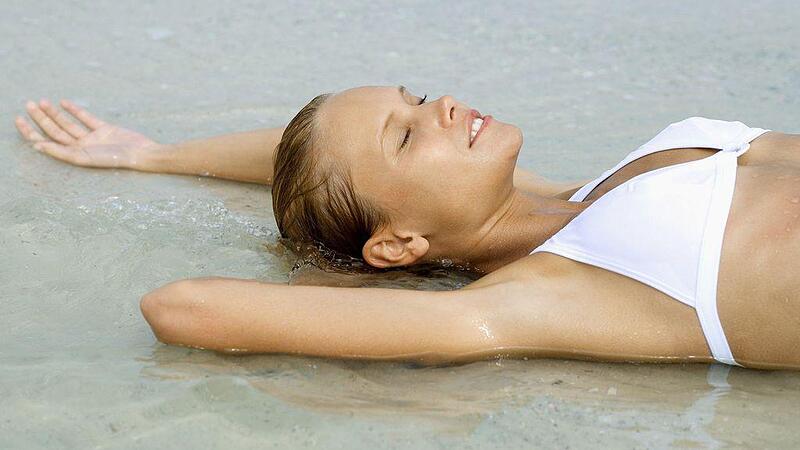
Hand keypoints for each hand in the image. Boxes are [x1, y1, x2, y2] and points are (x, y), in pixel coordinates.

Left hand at [15, 99, 161, 168]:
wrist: (142, 154)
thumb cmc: (115, 159)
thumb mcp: (85, 157)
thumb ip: (61, 152)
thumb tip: (36, 146)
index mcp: (74, 156)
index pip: (47, 142)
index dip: (31, 132)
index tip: (20, 120)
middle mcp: (81, 147)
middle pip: (55, 131)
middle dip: (41, 119)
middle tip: (29, 105)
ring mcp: (93, 138)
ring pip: (68, 124)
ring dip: (55, 113)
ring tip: (42, 102)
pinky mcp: (105, 130)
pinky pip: (86, 119)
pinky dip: (75, 111)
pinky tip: (64, 103)